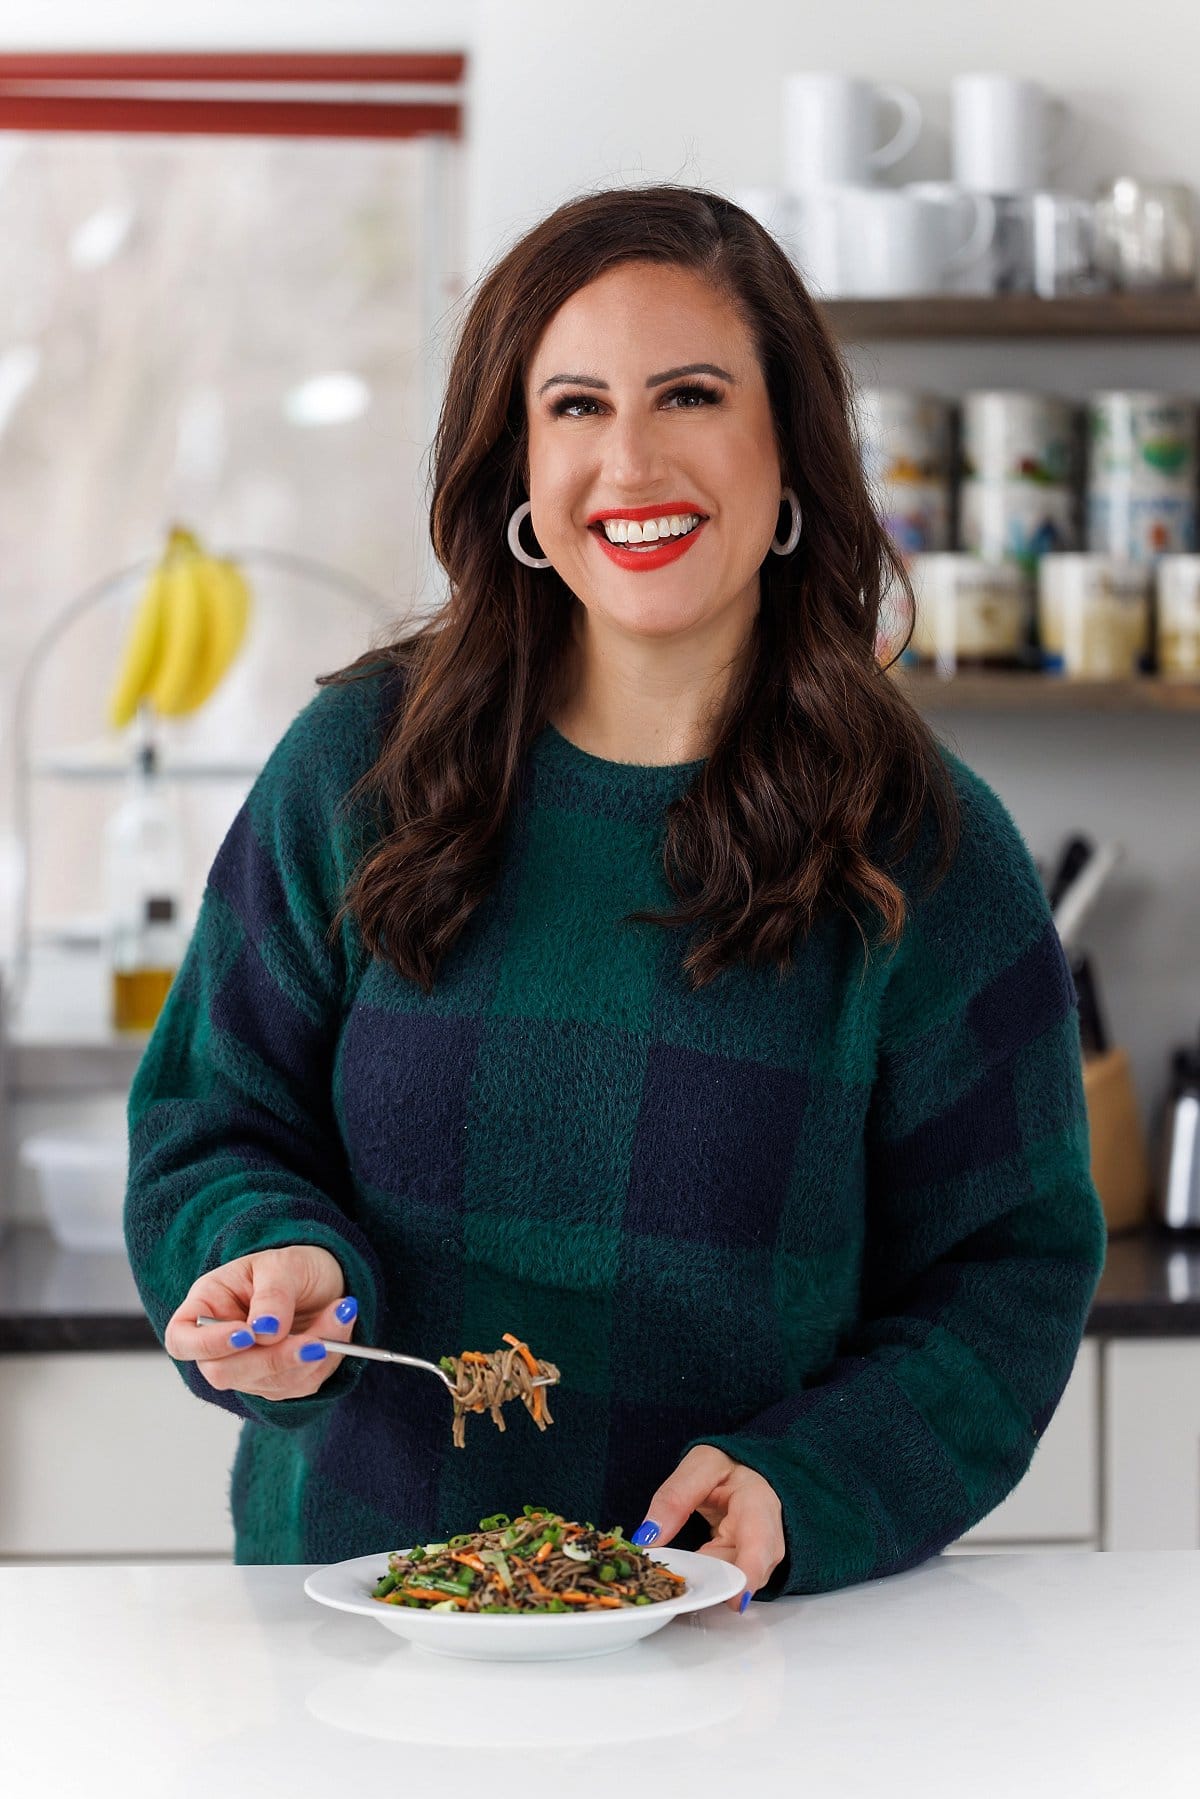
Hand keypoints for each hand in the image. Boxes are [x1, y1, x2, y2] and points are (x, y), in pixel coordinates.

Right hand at [164, 1245, 358, 1401]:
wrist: (326, 1280)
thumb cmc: (294, 1267)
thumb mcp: (283, 1265)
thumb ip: (272, 1295)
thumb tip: (264, 1331)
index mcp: (207, 1305)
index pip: (181, 1340)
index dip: (207, 1345)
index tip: (246, 1334)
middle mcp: (221, 1343)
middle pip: (224, 1373)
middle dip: (273, 1358)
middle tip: (315, 1341)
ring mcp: (248, 1368)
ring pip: (268, 1383)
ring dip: (310, 1356)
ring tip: (340, 1313)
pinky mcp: (278, 1382)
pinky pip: (298, 1386)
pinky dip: (325, 1361)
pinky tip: (340, 1328)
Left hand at [634, 1445, 784, 1611]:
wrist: (745, 1472)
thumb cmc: (729, 1467)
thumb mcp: (699, 1466)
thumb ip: (674, 1498)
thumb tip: (648, 1537)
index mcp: (759, 1504)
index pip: (759, 1545)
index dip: (748, 1575)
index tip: (735, 1600)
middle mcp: (768, 1536)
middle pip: (746, 1573)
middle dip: (712, 1582)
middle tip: (679, 1580)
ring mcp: (761, 1557)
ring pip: (735, 1583)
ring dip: (707, 1583)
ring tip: (681, 1570)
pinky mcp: (747, 1568)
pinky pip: (728, 1582)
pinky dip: (707, 1582)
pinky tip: (690, 1573)